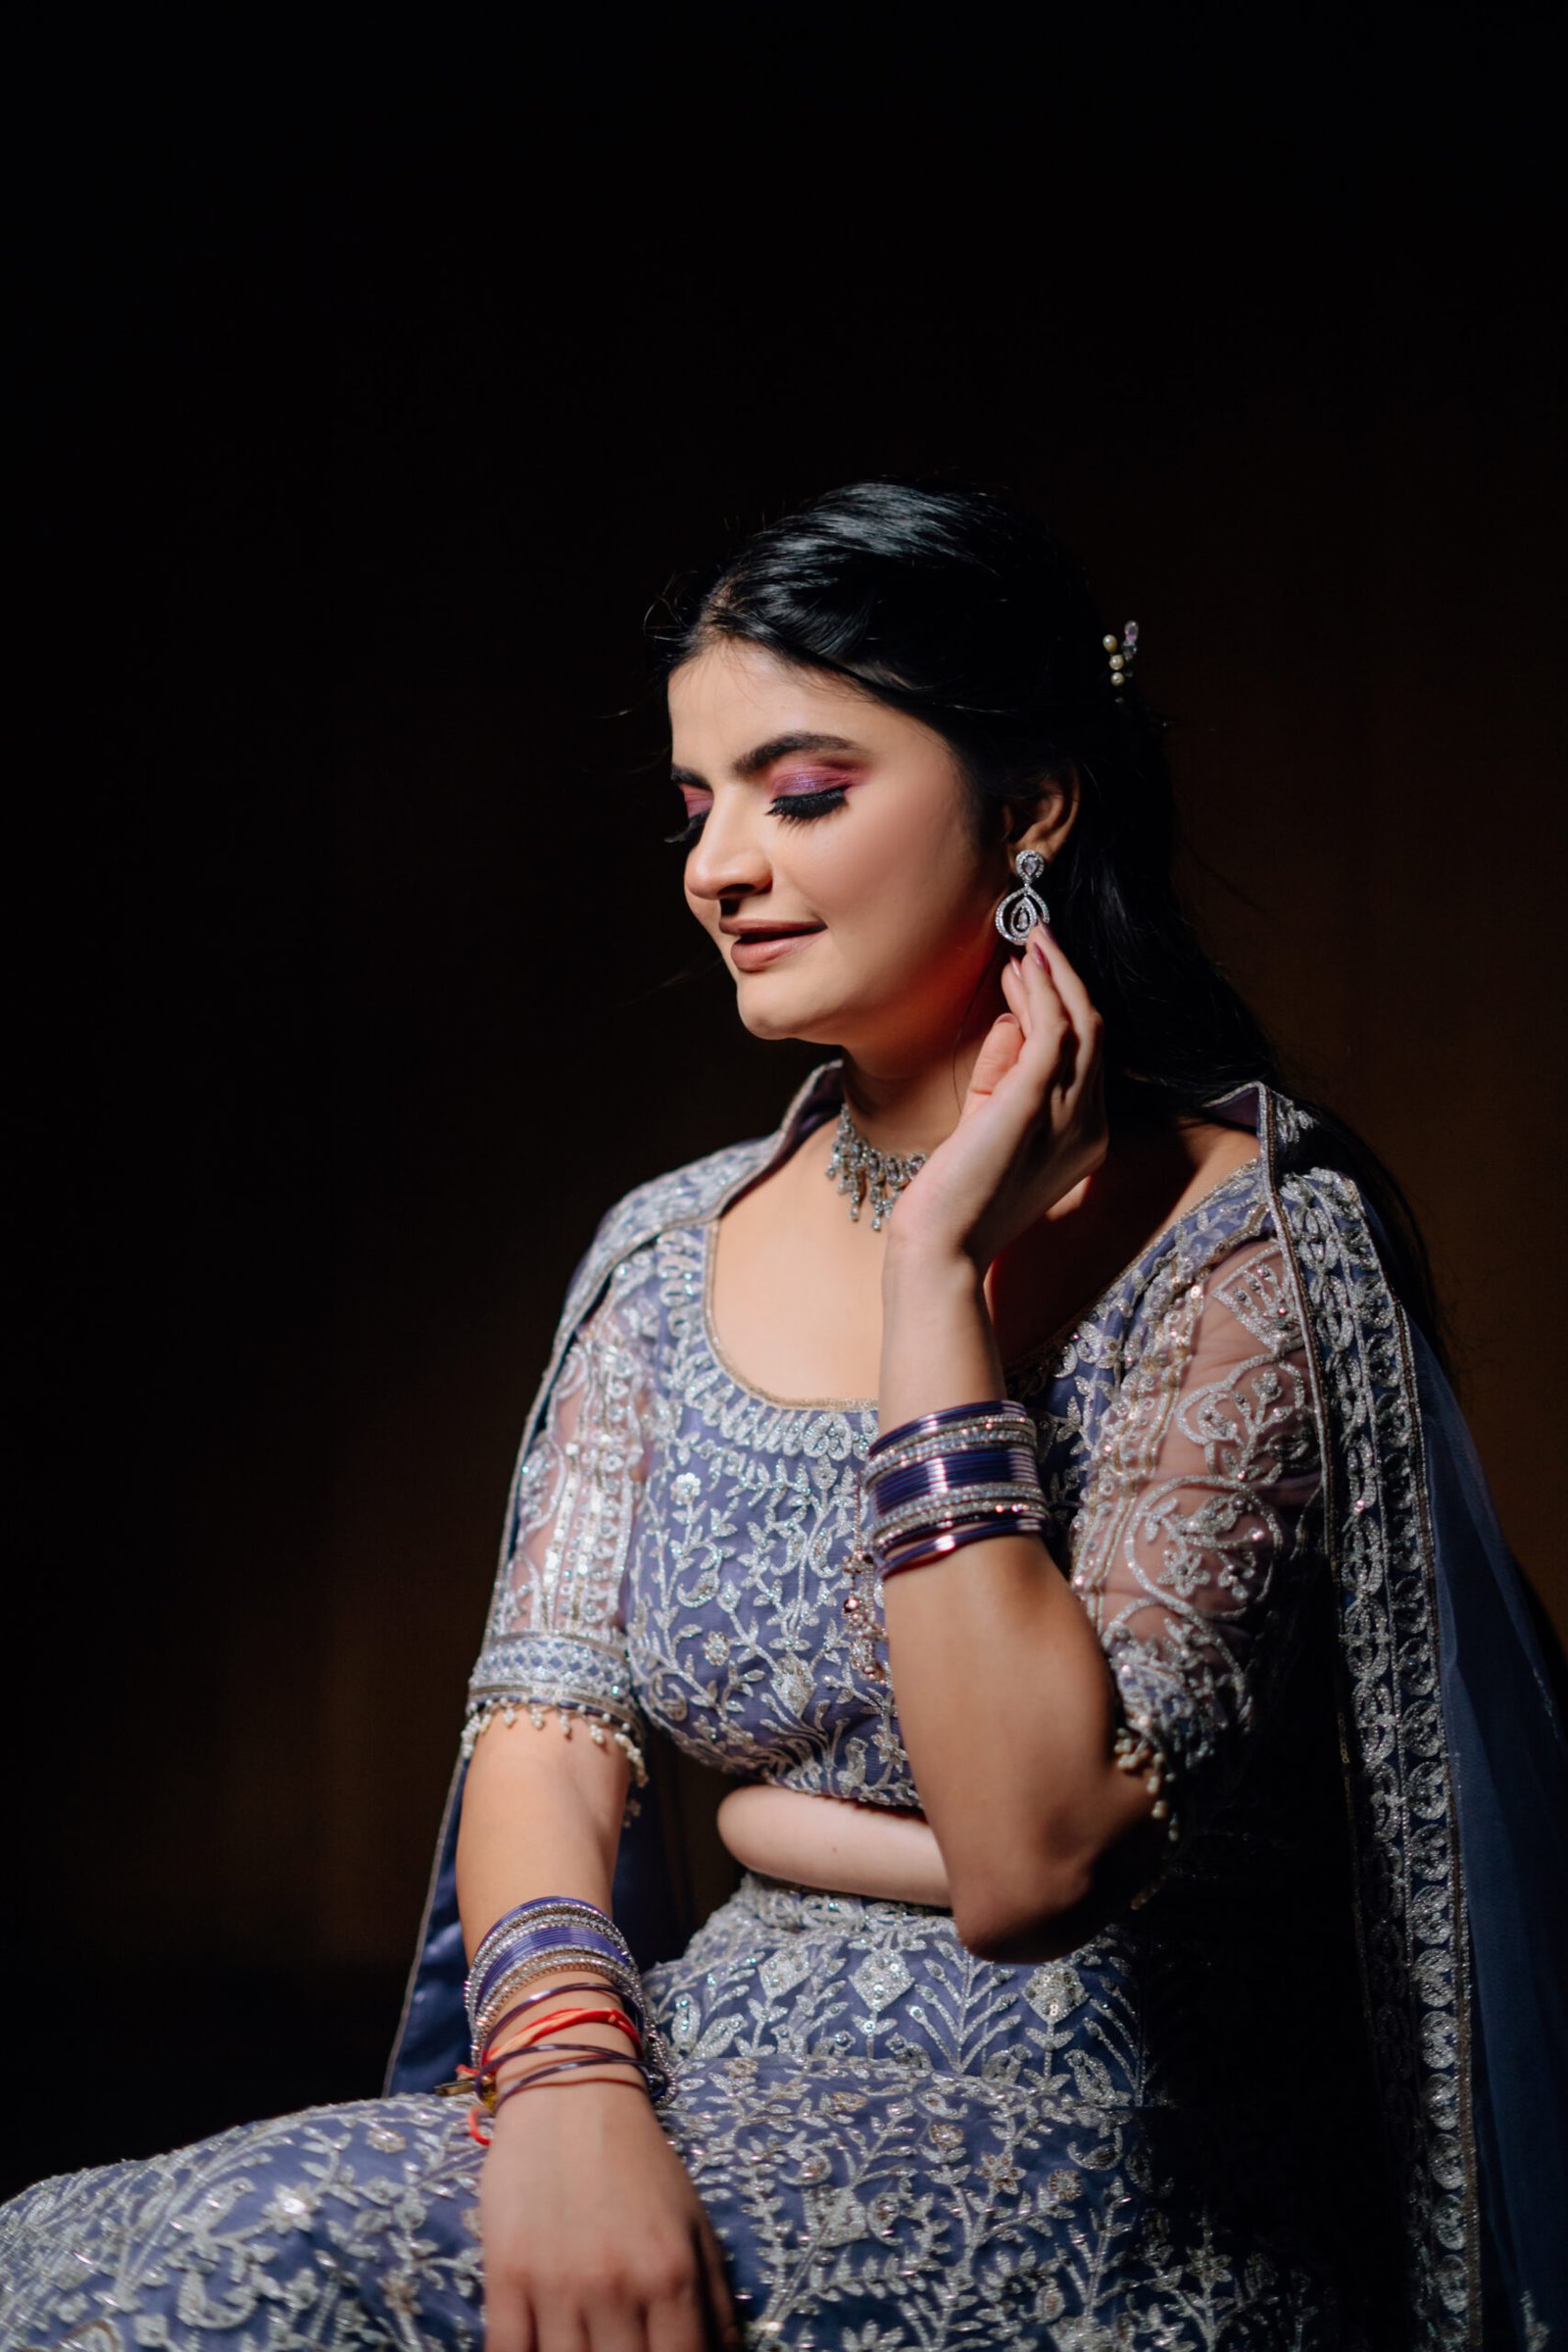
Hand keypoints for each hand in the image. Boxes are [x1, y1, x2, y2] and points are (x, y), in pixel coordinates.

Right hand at [480, 2078, 739, 2351]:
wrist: (571, 2093)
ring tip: (587, 2345)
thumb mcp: (694, 2224)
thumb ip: (715, 2302)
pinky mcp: (505, 2277)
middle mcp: (615, 2287)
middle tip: (622, 2345)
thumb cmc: (640, 2161)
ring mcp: (556, 2285)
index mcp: (670, 2275)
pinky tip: (538, 2349)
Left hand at [890, 924, 1106, 1272]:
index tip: (1031, 972)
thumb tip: (1014, 1019)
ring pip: (1082, 1025)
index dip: (1065, 1005)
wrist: (941, 1247)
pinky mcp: (1034, 1104)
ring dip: (1056, 976)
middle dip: (1067, 979)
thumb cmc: (957, 1196)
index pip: (1089, 1057)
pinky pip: (1052, 1032)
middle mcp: (1089, 1127)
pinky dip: (1040, 993)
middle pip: (1096, 1033)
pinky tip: (1020, 970)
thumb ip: (1005, 1074)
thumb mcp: (989, 1125)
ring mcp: (1069, 1117)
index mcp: (1084, 1137)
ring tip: (1030, 940)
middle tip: (1037, 938)